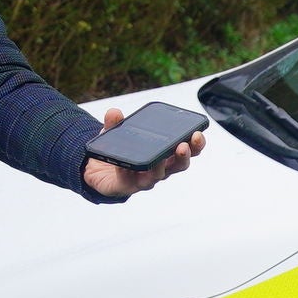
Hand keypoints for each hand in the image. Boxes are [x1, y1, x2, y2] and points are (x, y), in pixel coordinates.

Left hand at [81, 108, 204, 196]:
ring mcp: (147, 178)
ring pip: (160, 175)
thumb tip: (114, 112)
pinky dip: (131, 171)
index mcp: (165, 153)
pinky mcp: (130, 186)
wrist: (100, 173)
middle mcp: (161, 168)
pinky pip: (134, 180)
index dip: (196, 144)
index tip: (198, 133)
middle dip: (185, 155)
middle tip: (185, 145)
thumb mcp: (116, 134)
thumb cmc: (118, 152)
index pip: (187, 149)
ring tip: (161, 156)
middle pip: (180, 164)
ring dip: (161, 166)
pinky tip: (127, 164)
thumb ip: (116, 123)